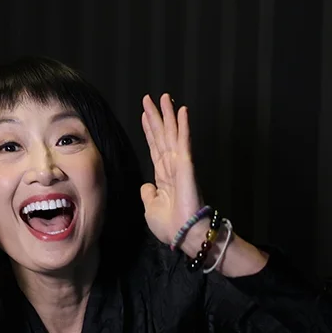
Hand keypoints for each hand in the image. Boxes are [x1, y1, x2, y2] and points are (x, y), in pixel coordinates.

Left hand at [139, 94, 202, 248]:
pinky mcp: (187, 166)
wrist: (184, 235)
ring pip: (173, 133)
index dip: (150, 131)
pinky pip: (184, 141)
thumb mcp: (151, 208)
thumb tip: (146, 185)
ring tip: (165, 97)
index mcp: (163, 177)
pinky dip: (183, 126)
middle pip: (162, 136)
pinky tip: (183, 110)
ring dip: (169, 114)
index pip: (155, 148)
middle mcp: (172, 167)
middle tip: (150, 98)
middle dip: (157, 116)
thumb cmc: (170, 226)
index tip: (144, 115)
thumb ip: (148, 194)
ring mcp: (180, 164)